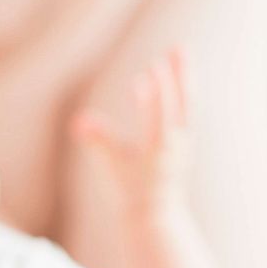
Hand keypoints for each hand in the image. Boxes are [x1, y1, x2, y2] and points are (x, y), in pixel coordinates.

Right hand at [72, 50, 190, 214]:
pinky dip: (177, 95)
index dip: (157, 89)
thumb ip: (97, 140)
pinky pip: (183, 112)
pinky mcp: (182, 146)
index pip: (162, 111)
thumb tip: (79, 120)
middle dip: (179, 74)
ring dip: (183, 79)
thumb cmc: (130, 193)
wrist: (154, 219)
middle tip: (177, 48)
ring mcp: (183, 144)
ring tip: (177, 54)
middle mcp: (177, 142)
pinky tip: (166, 84)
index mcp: (161, 147)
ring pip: (187, 104)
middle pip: (183, 101)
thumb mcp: (111, 166)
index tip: (151, 67)